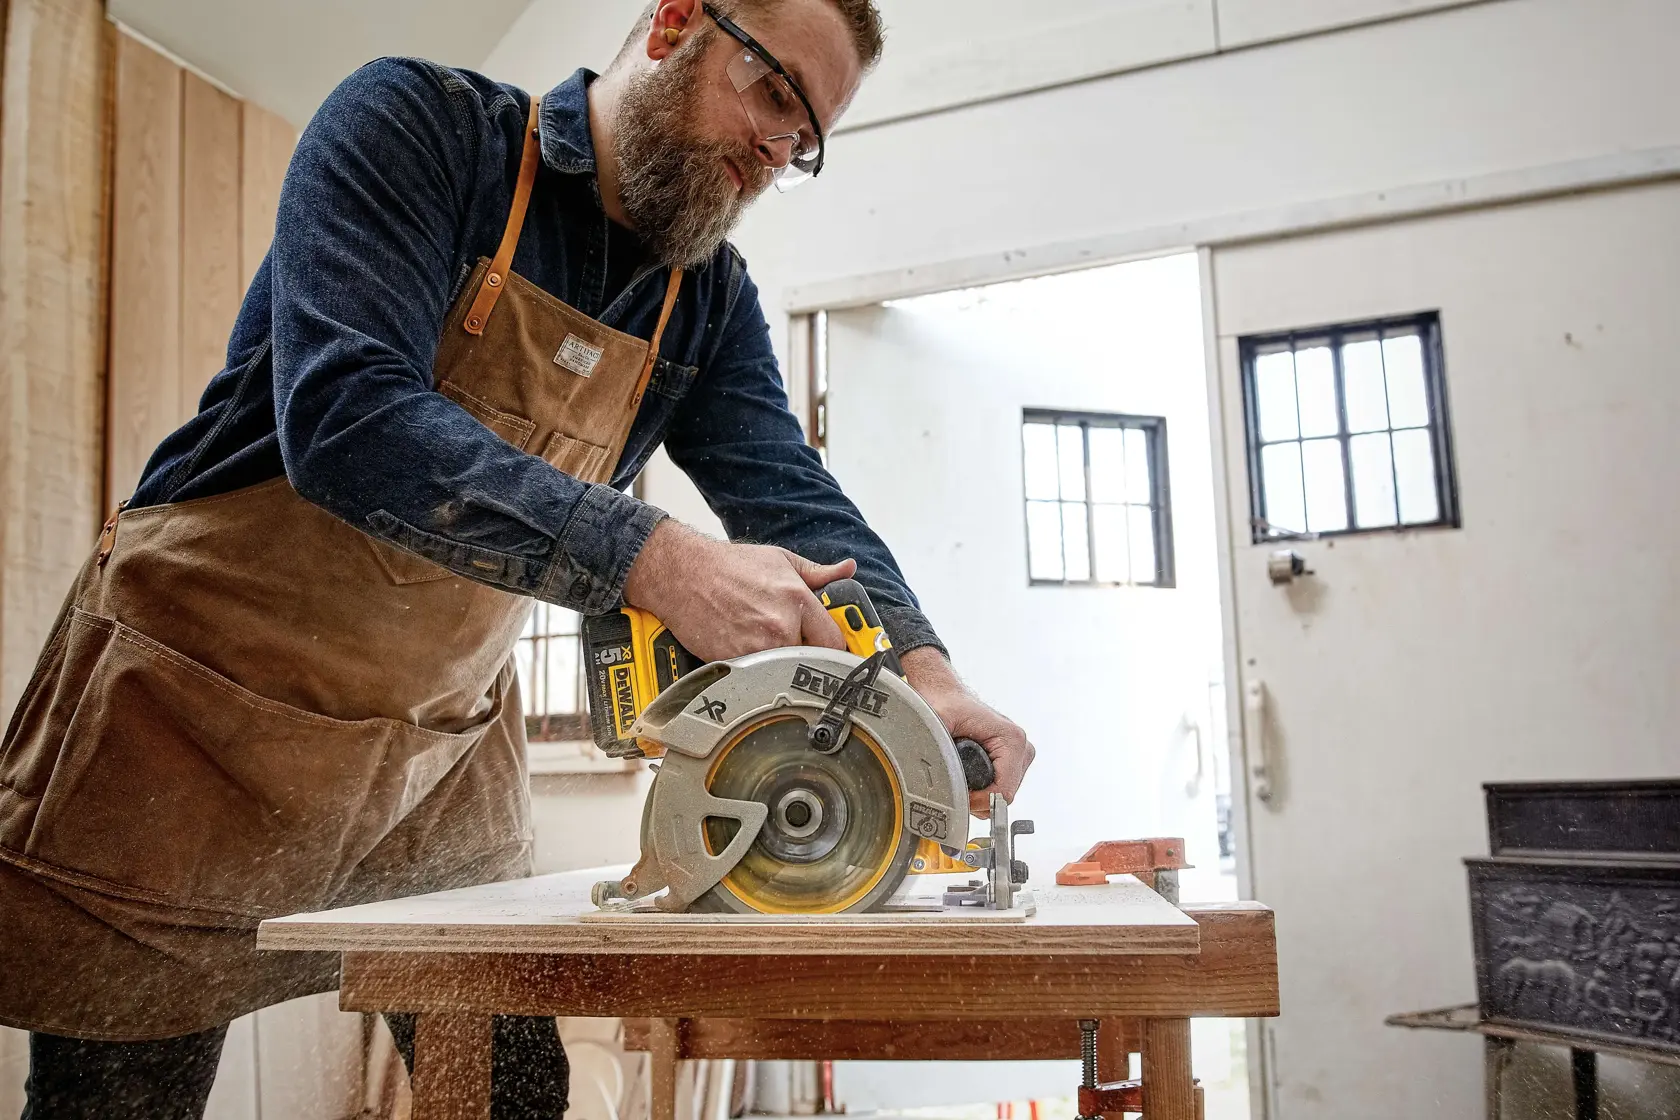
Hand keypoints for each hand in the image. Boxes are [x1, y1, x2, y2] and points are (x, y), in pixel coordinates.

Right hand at [622, 519, 856, 661]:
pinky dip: (759, 669)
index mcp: (796, 601)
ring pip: (785, 671)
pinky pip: (759, 676)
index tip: (832, 646)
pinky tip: (750, 649)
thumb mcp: (780, 560)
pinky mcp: (734, 663)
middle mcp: (779, 628)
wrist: (682, 575)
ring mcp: (756, 649)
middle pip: (812, 660)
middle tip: (800, 645)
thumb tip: (846, 570)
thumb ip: (818, 572)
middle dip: (810, 654)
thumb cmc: (729, 566)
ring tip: (770, 643)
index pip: (834, 641)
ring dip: (784, 663)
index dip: (835, 645)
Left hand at [898, 647, 1034, 816]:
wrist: (947, 695)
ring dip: (981, 794)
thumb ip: (939, 749)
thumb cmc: (945, 705)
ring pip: (1004, 794)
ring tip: (961, 774)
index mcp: (1010, 739)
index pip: (1004, 791)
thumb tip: (938, 776)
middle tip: (955, 783)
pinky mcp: (1014, 759)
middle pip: (1005, 795)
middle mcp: (1021, 746)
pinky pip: (1002, 787)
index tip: (959, 794)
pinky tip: (970, 775)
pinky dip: (985, 789)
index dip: (979, 801)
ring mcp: (1020, 753)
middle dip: (979, 797)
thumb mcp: (937, 725)